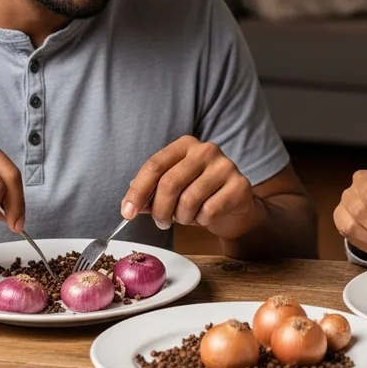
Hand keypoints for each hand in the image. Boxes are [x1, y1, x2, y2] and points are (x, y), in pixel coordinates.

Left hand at [121, 136, 255, 239]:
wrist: (235, 204)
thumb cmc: (199, 194)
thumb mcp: (173, 189)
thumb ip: (151, 193)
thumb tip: (129, 206)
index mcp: (185, 145)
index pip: (155, 165)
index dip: (137, 191)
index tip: (127, 212)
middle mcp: (206, 150)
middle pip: (170, 183)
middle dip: (160, 210)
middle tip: (161, 222)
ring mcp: (225, 166)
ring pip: (189, 200)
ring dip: (182, 217)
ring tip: (187, 217)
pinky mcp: (240, 185)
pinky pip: (209, 211)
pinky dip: (202, 220)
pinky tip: (205, 216)